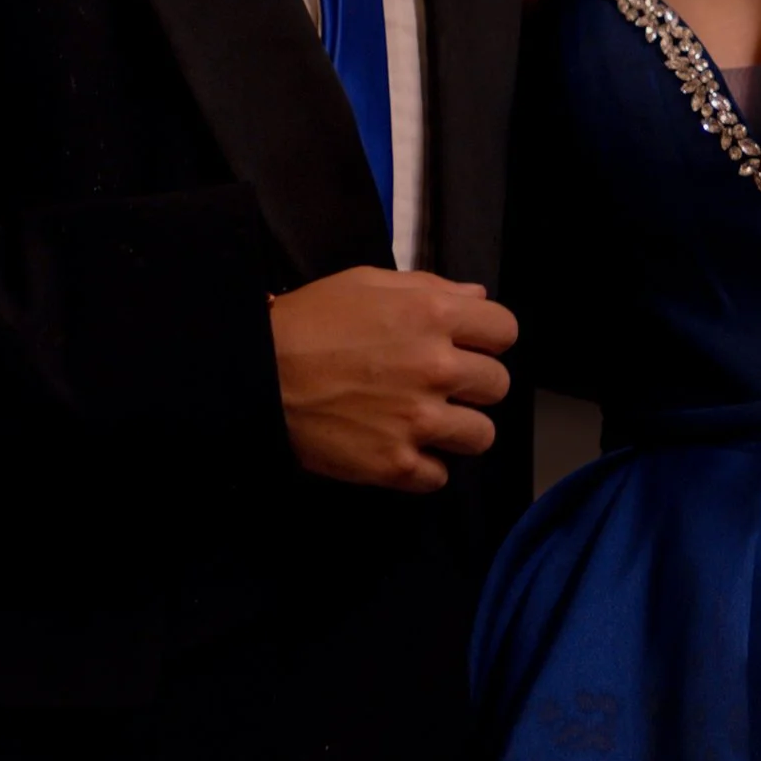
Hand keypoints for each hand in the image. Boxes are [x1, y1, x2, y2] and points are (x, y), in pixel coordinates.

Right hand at [268, 269, 517, 491]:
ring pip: (481, 436)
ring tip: (424, 422)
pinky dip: (422, 467)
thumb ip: (430, 288)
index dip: (485, 339)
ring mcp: (418, 420)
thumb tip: (477, 300)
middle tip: (438, 385)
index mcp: (433, 316)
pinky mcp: (395, 464)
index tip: (465, 346)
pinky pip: (440, 476)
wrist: (256, 372)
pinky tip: (398, 447)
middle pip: (498, 386)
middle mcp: (436, 368)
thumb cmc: (308, 321)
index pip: (505, 331)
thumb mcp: (367, 284)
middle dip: (473, 384)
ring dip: (457, 430)